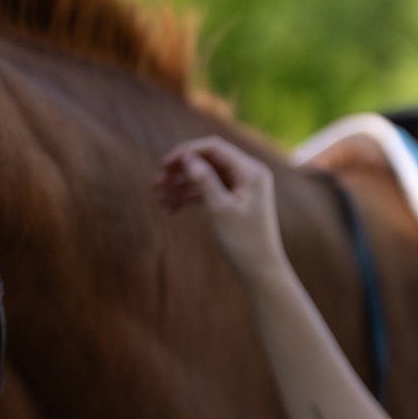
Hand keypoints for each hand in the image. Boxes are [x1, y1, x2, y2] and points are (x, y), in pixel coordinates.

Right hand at [153, 135, 285, 283]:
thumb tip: (187, 157)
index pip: (214, 148)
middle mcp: (248, 174)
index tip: (164, 164)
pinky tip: (171, 208)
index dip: (187, 152)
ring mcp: (242, 187)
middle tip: (156, 183)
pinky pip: (210, 191)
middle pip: (208, 161)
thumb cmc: (245, 241)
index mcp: (250, 171)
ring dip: (182, 186)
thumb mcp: (221, 209)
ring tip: (160, 199)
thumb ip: (205, 180)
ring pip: (206, 177)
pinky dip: (192, 198)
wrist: (261, 270)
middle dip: (181, 171)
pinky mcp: (235, 200)